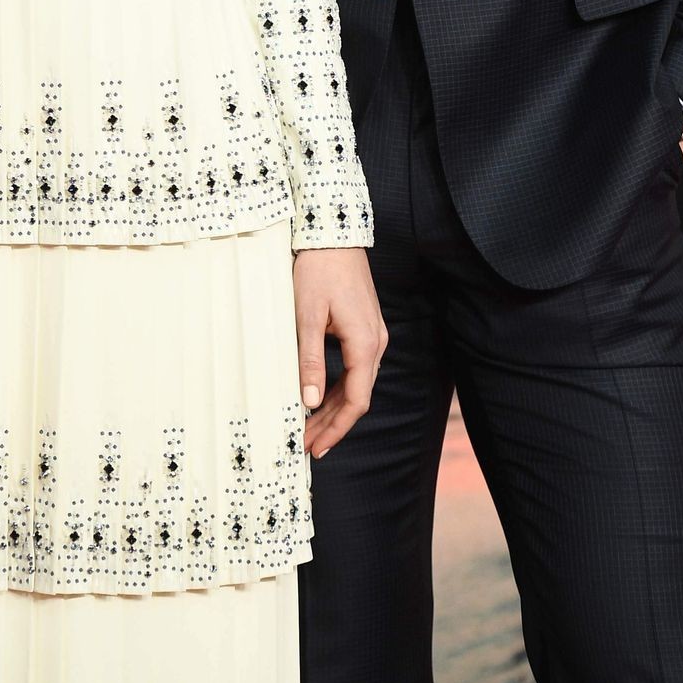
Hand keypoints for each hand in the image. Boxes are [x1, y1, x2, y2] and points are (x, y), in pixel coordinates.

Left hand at [293, 248, 386, 459]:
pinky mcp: (365, 327)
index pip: (356, 401)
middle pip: (357, 396)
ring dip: (334, 407)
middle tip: (306, 445)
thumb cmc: (319, 270)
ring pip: (357, 382)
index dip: (336, 428)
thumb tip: (310, 400)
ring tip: (310, 427)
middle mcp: (376, 343)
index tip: (315, 447)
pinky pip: (355, 367)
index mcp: (365, 344)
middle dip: (332, 423)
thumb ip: (309, 359)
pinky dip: (338, 387)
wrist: (334, 234)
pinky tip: (321, 396)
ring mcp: (373, 335)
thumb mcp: (307, 315)